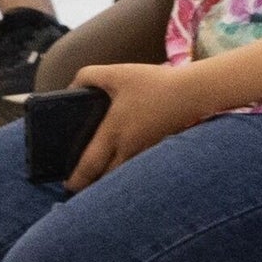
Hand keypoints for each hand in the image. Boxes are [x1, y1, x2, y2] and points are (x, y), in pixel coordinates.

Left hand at [69, 58, 210, 188]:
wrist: (194, 92)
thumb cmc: (153, 83)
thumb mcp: (115, 74)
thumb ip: (87, 77)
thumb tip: (71, 88)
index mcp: (114, 133)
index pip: (90, 165)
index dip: (77, 179)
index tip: (67, 186)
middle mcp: (130, 149)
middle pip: (107, 178)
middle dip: (92, 185)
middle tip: (80, 186)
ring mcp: (147, 152)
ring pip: (125, 175)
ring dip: (112, 180)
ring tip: (100, 178)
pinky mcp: (160, 150)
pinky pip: (140, 168)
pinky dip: (130, 171)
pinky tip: (124, 164)